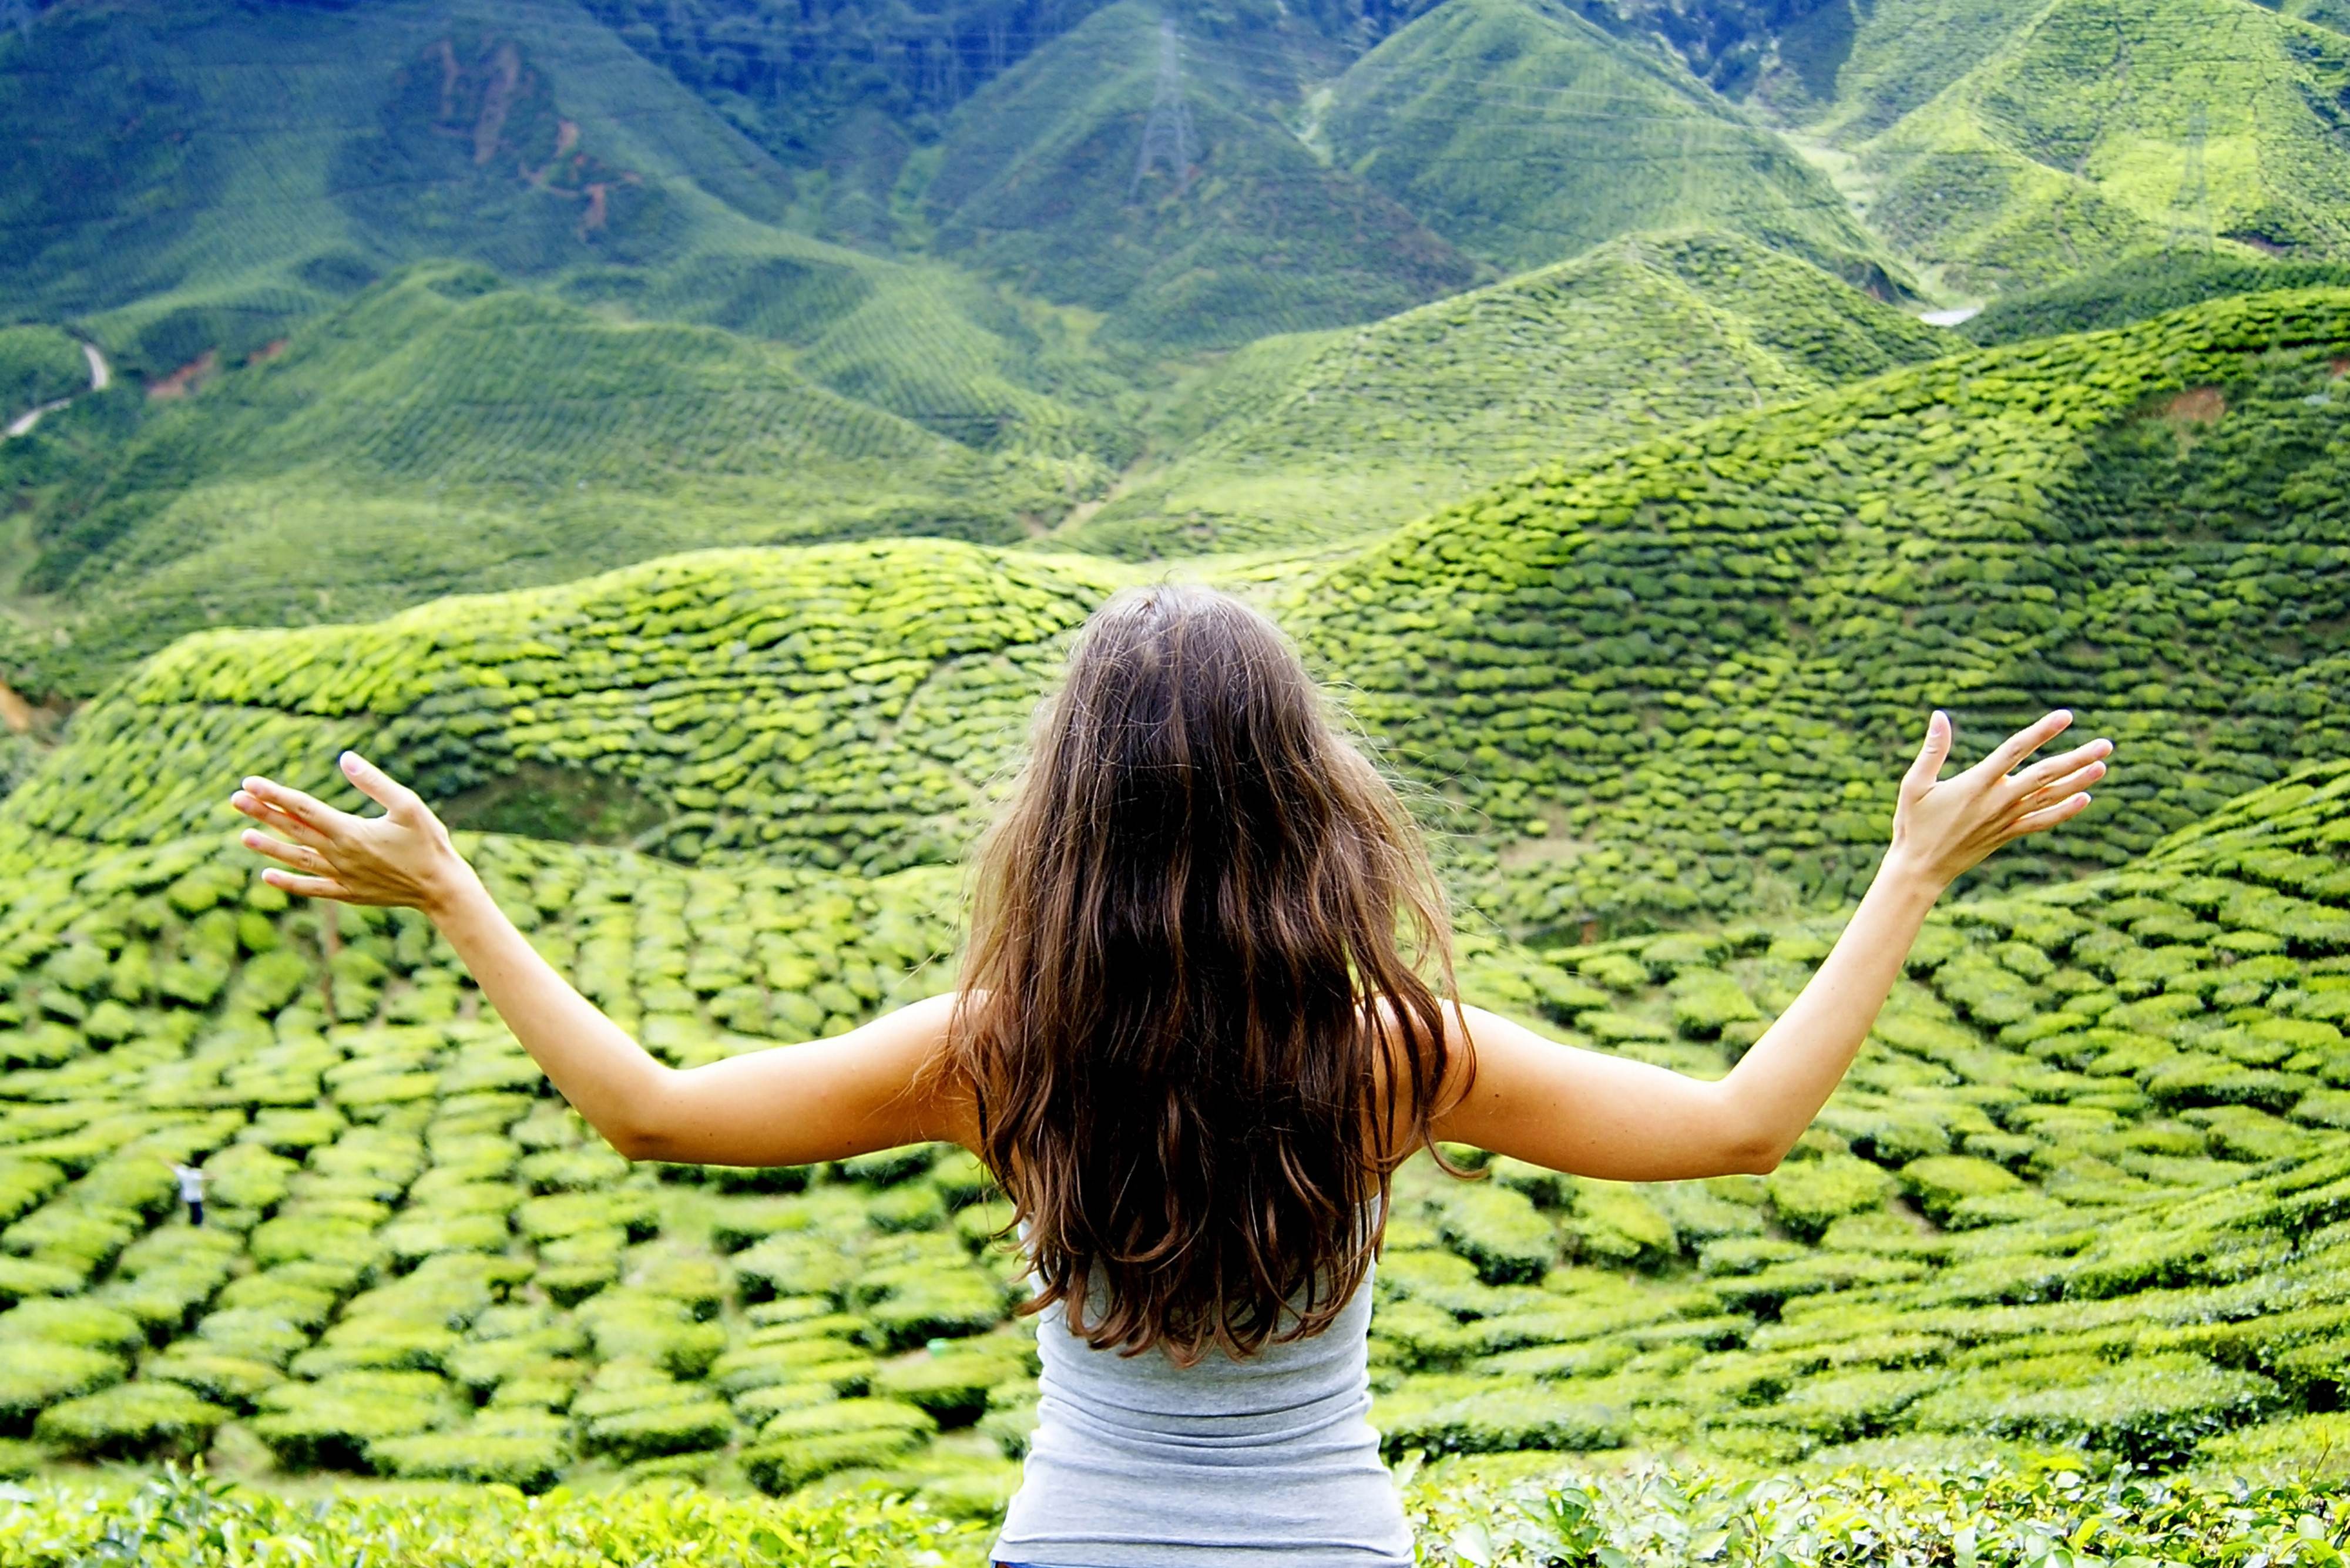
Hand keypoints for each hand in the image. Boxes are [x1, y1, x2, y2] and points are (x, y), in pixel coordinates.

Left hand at [228, 751, 475, 915]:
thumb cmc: (429, 843)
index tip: (250, 782)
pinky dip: (289, 882)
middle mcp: (340, 855)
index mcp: (351, 831)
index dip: (275, 794)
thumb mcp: (408, 805)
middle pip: (293, 831)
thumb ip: (374, 782)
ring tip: (244, 836)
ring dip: (268, 848)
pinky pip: (311, 888)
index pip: (303, 808)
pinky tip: (268, 876)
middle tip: (235, 800)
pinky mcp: (348, 893)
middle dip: (263, 814)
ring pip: (297, 859)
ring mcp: (342, 876)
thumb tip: (344, 758)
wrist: (442, 889)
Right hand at [1885, 709, 2110, 890]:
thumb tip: (1940, 715)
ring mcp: (2005, 820)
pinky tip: (2085, 799)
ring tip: (2103, 766)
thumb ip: (1932, 750)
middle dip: (2077, 758)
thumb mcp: (1914, 785)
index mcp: (1976, 784)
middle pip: (2045, 775)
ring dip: (2079, 782)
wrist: (1920, 870)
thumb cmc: (1913, 824)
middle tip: (2106, 744)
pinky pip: (2042, 822)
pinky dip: (2065, 812)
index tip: (2066, 716)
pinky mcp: (2007, 835)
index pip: (2015, 751)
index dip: (2042, 732)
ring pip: (2050, 798)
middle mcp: (1997, 802)